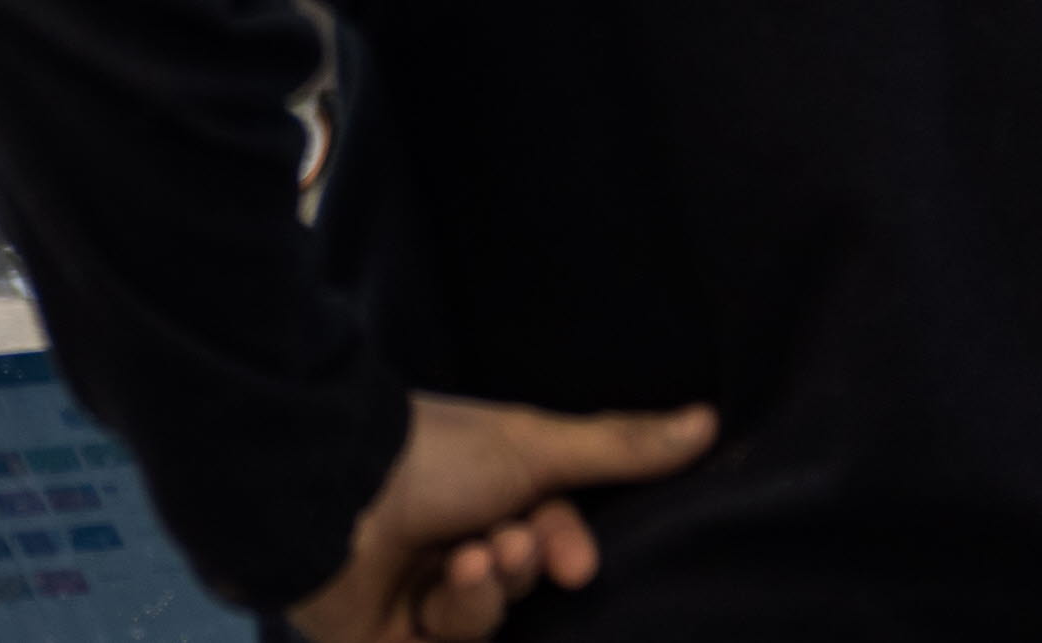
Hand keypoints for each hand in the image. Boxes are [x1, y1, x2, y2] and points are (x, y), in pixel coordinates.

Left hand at [287, 393, 714, 642]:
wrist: (330, 492)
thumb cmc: (431, 455)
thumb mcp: (532, 445)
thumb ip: (618, 447)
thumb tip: (711, 420)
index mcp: (481, 492)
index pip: (552, 540)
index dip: (568, 553)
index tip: (572, 561)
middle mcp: (453, 540)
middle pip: (523, 585)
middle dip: (522, 571)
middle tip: (504, 548)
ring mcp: (418, 595)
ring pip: (487, 623)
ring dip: (483, 594)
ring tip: (461, 561)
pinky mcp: (391, 642)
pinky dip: (449, 620)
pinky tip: (430, 591)